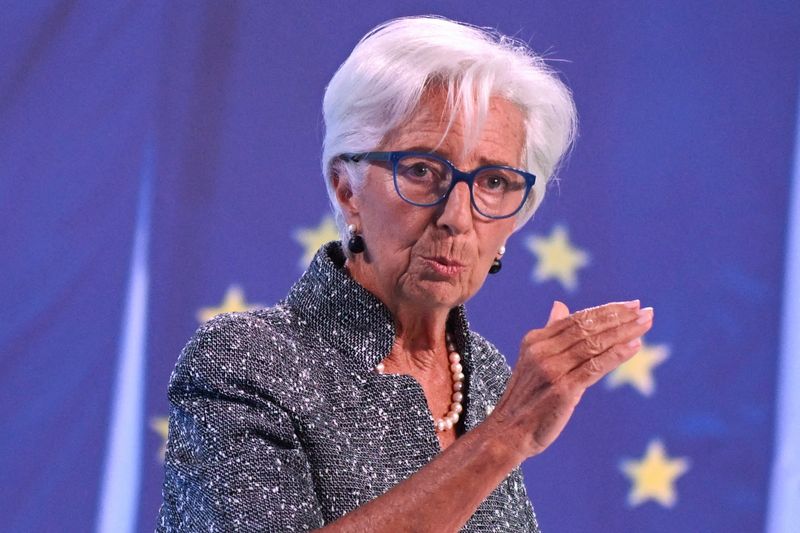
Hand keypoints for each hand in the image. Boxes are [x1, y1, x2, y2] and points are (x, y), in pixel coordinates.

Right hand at [489, 300, 652, 459]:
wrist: (509, 432)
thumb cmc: (527, 398)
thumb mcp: (533, 359)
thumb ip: (550, 332)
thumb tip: (560, 306)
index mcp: (535, 340)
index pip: (577, 319)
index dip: (606, 310)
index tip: (631, 305)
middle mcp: (542, 351)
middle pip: (587, 328)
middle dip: (619, 317)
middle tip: (644, 310)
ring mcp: (552, 370)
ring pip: (594, 344)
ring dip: (623, 332)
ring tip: (645, 323)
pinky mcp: (563, 389)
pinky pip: (595, 367)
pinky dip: (617, 355)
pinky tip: (635, 346)